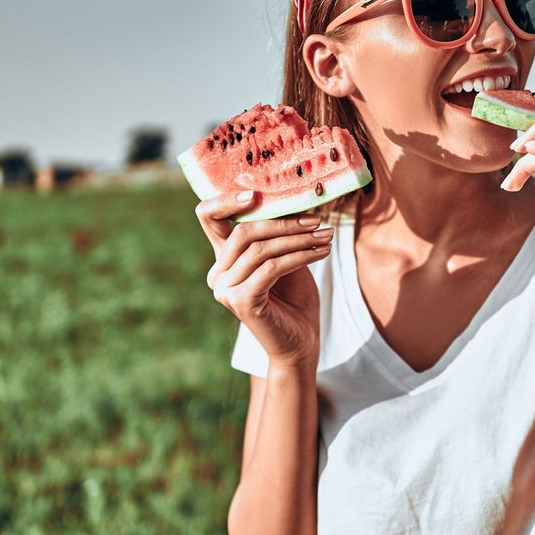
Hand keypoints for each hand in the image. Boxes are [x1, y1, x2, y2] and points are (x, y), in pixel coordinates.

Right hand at [195, 191, 332, 368]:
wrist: (300, 342)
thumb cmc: (294, 298)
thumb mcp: (285, 256)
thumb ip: (277, 232)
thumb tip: (296, 196)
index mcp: (223, 258)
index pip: (208, 216)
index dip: (226, 200)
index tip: (256, 192)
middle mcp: (218, 273)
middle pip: (243, 231)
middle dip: (284, 222)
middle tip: (317, 220)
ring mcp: (225, 289)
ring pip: (261, 249)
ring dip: (299, 239)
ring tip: (325, 235)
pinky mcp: (241, 301)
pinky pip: (272, 267)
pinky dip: (300, 256)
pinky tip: (322, 252)